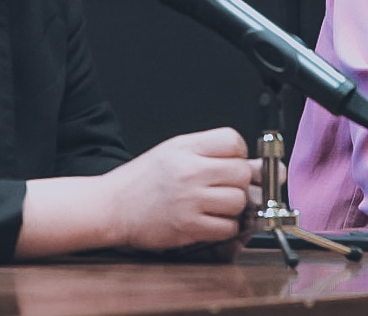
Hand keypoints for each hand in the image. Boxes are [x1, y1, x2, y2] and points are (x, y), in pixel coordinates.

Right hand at [101, 127, 259, 252]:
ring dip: (234, 206)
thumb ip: (210, 152)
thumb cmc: (142, 180)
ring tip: (216, 204)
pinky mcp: (189, 227)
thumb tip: (255, 163)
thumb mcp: (173, 152)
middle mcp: (189, 171)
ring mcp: (190, 200)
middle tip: (226, 186)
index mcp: (185, 148)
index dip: (240, 153)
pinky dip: (225, 227)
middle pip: (242, 172)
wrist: (112, 206)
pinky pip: (227, 227)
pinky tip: (210, 220)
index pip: (234, 141)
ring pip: (239, 201)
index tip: (233, 162)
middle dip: (240, 182)